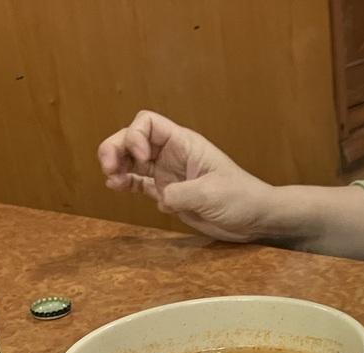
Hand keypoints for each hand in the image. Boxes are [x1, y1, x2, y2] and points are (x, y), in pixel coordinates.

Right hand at [97, 111, 276, 242]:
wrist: (254, 218)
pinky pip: (140, 183)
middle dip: (116, 147)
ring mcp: (168, 174)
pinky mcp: (168, 193)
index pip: (148, 123)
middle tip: (109, 168)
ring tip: (111, 179)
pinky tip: (116, 187)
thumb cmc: (241, 198)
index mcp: (183, 144)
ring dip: (116, 165)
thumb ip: (181, 194)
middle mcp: (171, 155)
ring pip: (131, 161)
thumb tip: (161, 199)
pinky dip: (126, 183)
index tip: (141, 159)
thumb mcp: (211, 193)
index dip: (135, 135)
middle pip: (133, 139)